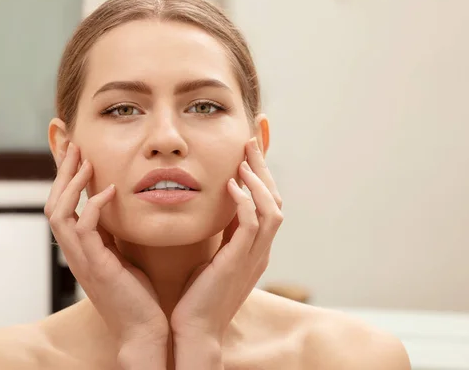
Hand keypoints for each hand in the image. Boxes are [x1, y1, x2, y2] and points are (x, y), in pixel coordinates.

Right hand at [45, 142, 168, 346]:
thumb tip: (115, 206)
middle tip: (73, 145)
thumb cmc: (136, 294)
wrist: (143, 330)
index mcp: (80, 248)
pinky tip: (109, 191)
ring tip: (85, 160)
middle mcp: (74, 252)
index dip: (65, 178)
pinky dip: (93, 206)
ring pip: (59, 213)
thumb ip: (112, 233)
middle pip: (53, 203)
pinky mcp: (95, 267)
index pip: (63, 205)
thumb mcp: (121, 255)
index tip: (75, 151)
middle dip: (62, 173)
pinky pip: (84, 230)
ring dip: (70, 184)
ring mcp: (81, 260)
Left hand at [170, 138, 282, 342]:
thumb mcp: (212, 255)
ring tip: (243, 157)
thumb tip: (216, 205)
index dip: (262, 174)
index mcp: (254, 248)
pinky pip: (251, 226)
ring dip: (258, 181)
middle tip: (251, 140)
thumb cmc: (197, 295)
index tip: (251, 146)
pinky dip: (245, 202)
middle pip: (275, 200)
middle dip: (264, 168)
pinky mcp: (240, 262)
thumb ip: (221, 233)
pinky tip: (231, 185)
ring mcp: (254, 257)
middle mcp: (260, 250)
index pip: (267, 202)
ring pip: (271, 209)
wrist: (194, 329)